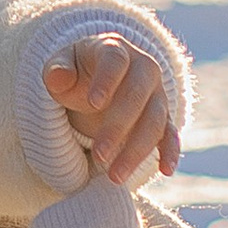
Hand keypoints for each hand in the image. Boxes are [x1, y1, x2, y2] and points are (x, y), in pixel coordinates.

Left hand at [44, 31, 178, 183]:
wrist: (98, 78)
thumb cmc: (77, 71)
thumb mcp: (62, 67)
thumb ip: (56, 71)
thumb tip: (58, 78)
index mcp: (115, 50)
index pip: (115, 62)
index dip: (106, 81)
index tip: (93, 103)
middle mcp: (143, 69)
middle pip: (138, 96)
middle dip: (119, 127)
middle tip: (98, 155)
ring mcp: (156, 94)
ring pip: (154, 121)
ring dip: (136, 149)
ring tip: (114, 176)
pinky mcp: (163, 117)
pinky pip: (170, 134)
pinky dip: (170, 151)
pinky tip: (166, 170)